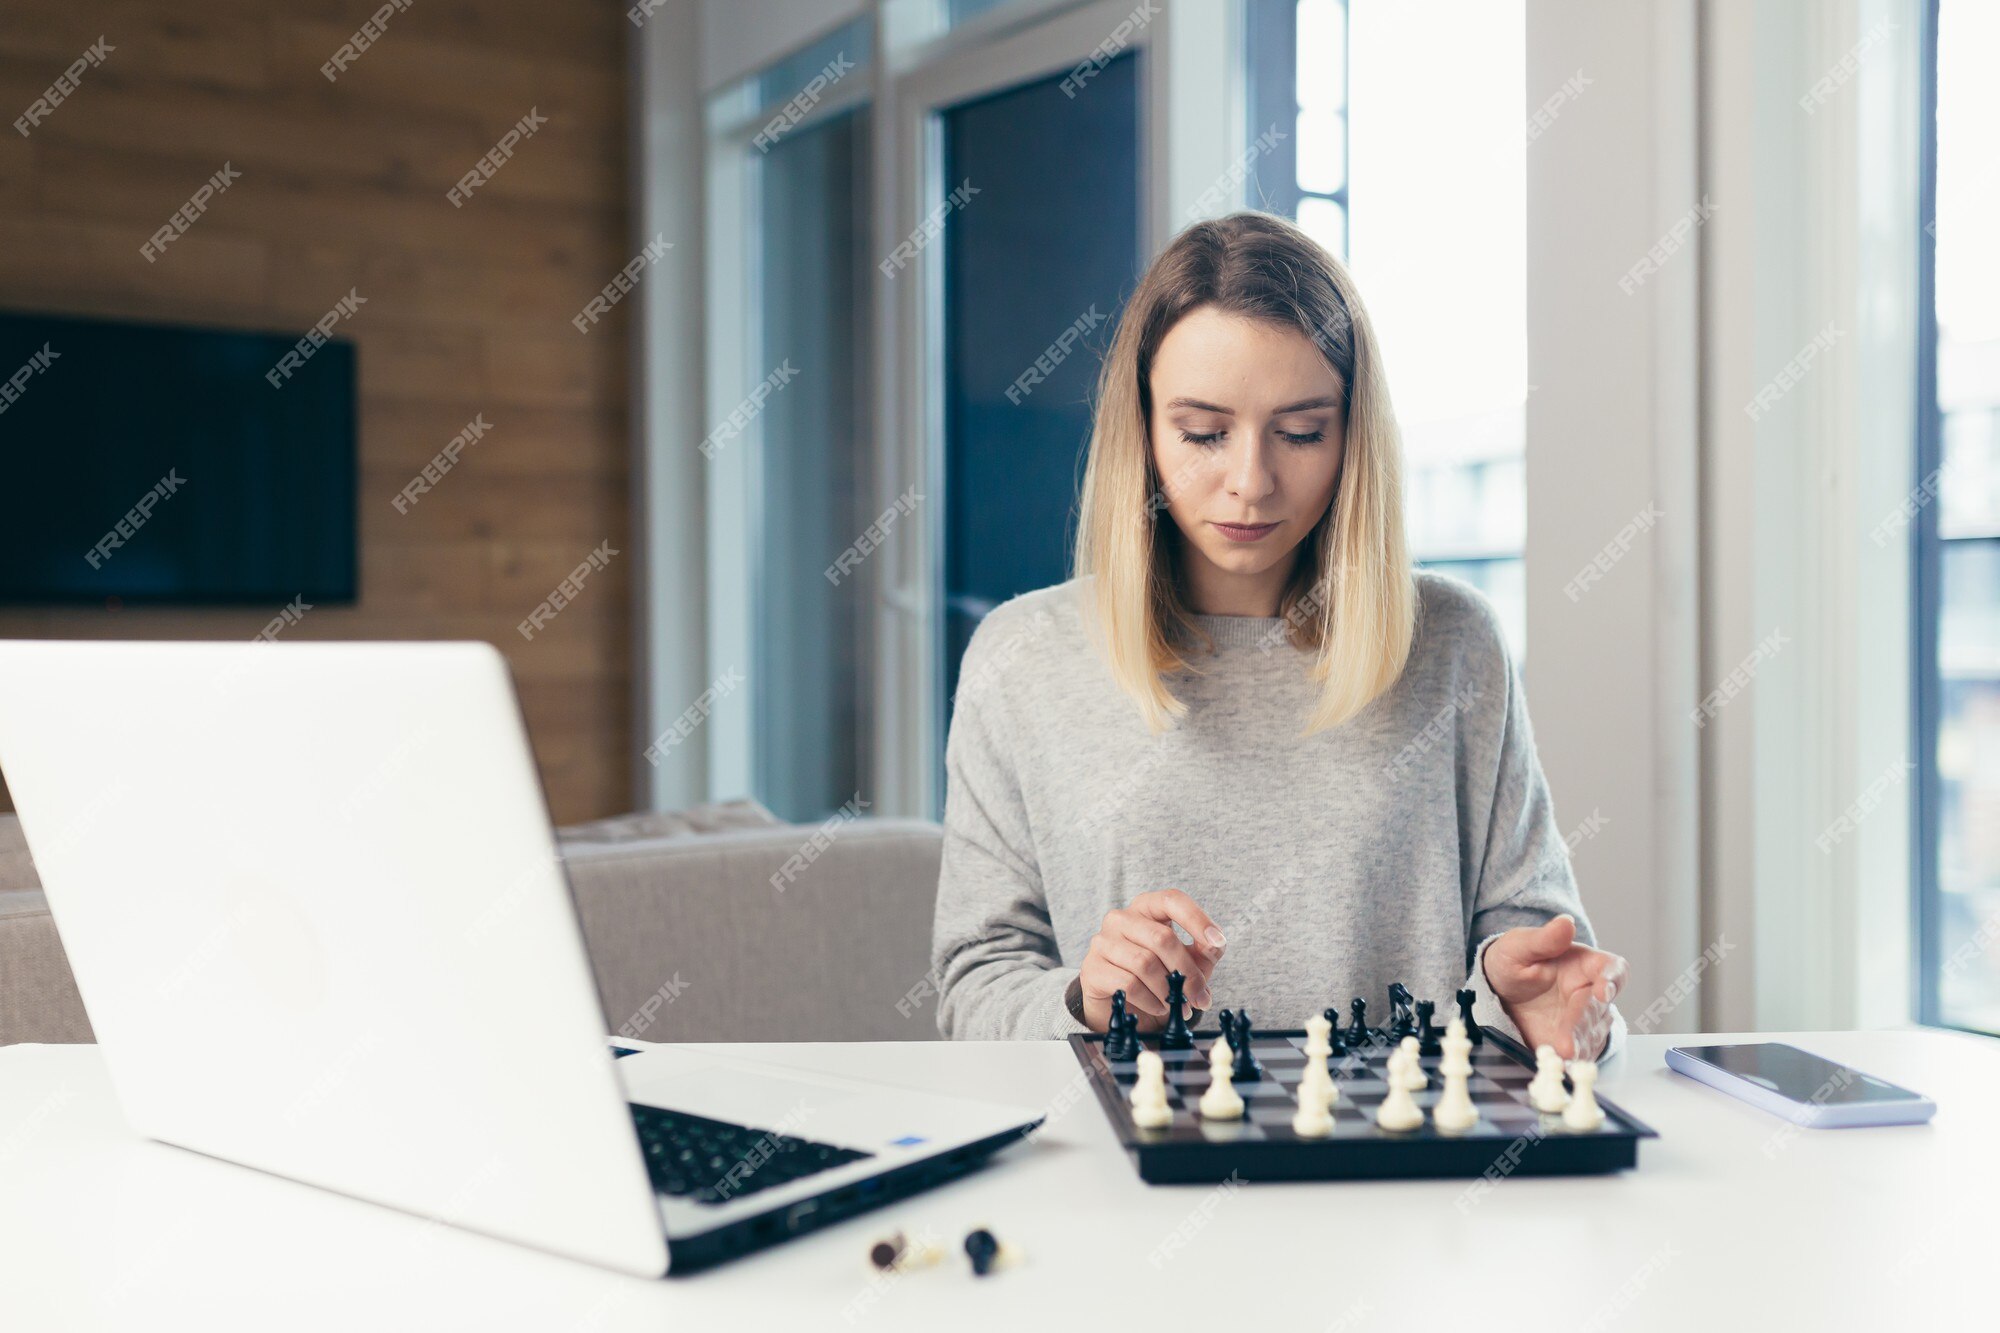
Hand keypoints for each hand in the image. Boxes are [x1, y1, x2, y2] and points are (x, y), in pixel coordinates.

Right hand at [1079, 889, 1225, 1032]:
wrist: (1122, 1005)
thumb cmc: (1158, 975)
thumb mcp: (1188, 961)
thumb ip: (1204, 951)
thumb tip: (1215, 945)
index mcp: (1147, 908)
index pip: (1172, 900)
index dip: (1196, 919)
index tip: (1217, 942)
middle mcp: (1121, 918)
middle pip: (1162, 938)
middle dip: (1187, 972)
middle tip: (1199, 996)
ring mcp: (1103, 941)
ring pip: (1145, 963)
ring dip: (1168, 991)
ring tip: (1178, 1005)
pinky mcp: (1093, 968)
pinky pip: (1129, 984)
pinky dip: (1151, 1001)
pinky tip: (1159, 1007)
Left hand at [1481, 915, 1624, 1059]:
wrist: (1497, 991)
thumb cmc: (1513, 962)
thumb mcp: (1519, 946)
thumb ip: (1543, 939)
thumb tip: (1565, 923)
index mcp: (1587, 964)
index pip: (1612, 970)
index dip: (1611, 980)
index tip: (1602, 992)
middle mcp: (1591, 994)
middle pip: (1598, 1009)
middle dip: (1582, 1026)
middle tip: (1566, 1042)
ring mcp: (1584, 1021)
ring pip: (1591, 1035)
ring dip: (1578, 1046)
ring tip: (1561, 1057)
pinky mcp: (1574, 1042)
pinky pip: (1580, 1053)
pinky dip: (1571, 1060)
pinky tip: (1559, 1065)